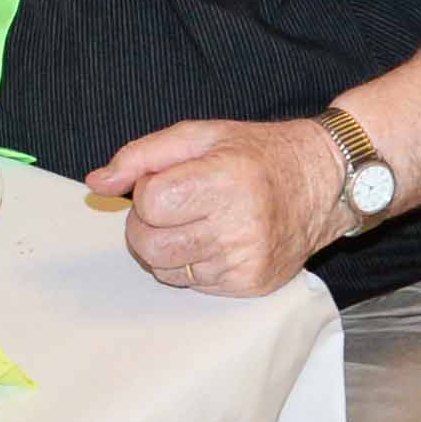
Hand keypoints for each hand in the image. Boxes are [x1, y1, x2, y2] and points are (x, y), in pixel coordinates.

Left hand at [85, 117, 347, 298]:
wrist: (323, 182)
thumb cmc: (256, 153)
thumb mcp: (198, 135)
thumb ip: (141, 156)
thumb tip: (96, 183)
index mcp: (225, 180)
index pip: (150, 203)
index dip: (147, 191)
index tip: (167, 181)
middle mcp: (239, 226)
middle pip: (149, 245)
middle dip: (144, 225)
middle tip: (168, 207)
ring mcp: (247, 261)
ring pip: (165, 270)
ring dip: (165, 246)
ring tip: (192, 221)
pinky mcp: (252, 286)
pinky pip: (192, 284)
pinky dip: (191, 263)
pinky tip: (214, 239)